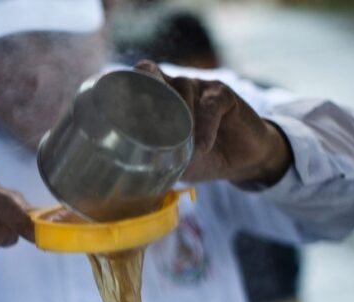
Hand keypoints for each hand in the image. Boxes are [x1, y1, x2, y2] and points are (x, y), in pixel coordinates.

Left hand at [135, 60, 291, 184]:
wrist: (241, 159)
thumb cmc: (201, 158)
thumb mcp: (173, 163)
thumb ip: (154, 161)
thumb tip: (125, 175)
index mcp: (156, 99)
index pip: (133, 81)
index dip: (122, 87)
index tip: (112, 106)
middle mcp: (173, 87)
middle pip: (151, 73)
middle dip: (143, 90)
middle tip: (139, 116)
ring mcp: (198, 87)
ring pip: (181, 88)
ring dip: (178, 116)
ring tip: (180, 146)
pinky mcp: (222, 94)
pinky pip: (210, 105)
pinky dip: (205, 127)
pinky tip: (203, 147)